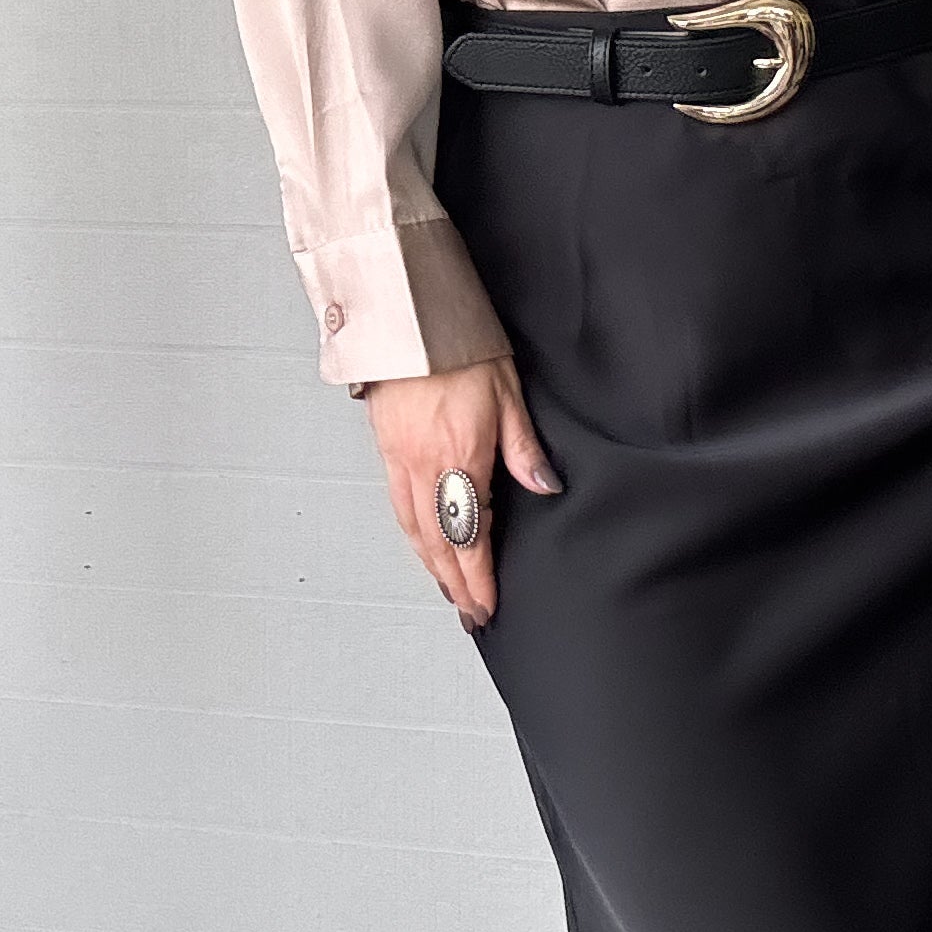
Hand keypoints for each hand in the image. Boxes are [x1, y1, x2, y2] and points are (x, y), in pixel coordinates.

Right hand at [358, 356, 562, 630]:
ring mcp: (400, 460)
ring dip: (433, 565)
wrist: (405, 319)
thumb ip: (523, 447)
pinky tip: (423, 545)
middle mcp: (425, 466)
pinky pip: (399, 506)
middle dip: (457, 582)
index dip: (479, 575)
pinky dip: (413, 536)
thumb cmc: (457, 347)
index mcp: (460, 457)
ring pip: (414, 529)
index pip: (470, 534)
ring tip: (450, 589)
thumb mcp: (507, 393)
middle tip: (471, 611)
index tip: (487, 603)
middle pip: (440, 542)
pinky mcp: (386, 450)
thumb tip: (545, 485)